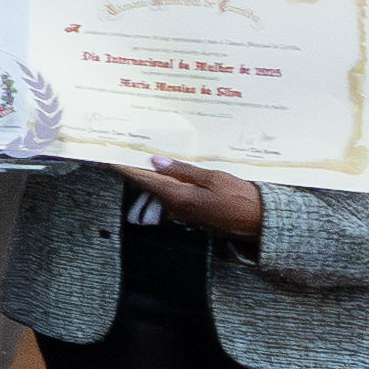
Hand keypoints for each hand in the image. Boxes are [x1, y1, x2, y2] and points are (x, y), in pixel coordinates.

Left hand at [126, 156, 264, 242]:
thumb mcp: (214, 178)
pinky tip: (167, 169)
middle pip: (148, 184)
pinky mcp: (191, 212)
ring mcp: (183, 212)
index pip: (143, 180)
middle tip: (125, 147)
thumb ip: (184, 170)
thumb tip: (156, 161)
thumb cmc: (240, 198)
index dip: (124, 167)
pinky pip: (172, 194)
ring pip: (160, 189)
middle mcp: (175, 207)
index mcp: (178, 197)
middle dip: (136, 166)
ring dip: (151, 173)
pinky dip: (166, 181)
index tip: (109, 156)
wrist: (259, 221)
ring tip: (142, 153)